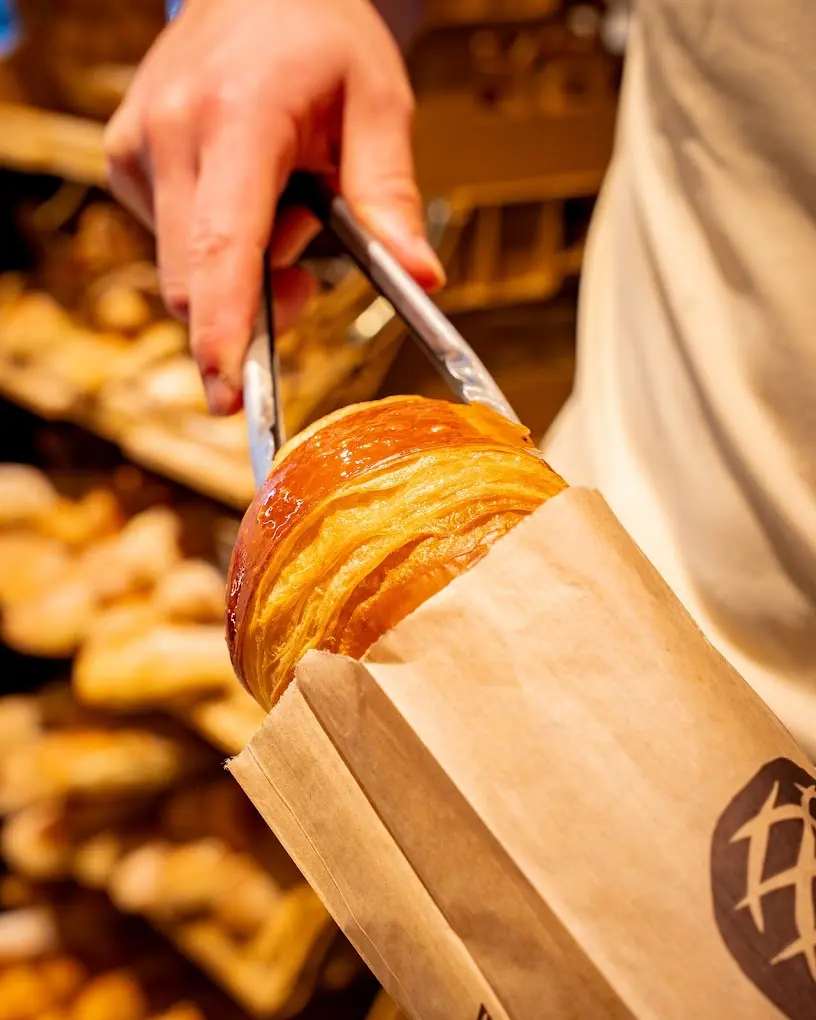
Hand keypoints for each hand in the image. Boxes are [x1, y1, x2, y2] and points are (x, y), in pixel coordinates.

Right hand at [105, 0, 443, 413]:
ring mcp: (136, 147)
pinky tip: (244, 193)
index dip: (225, 328)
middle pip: (193, 281)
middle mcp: (171, 133)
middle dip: (252, 308)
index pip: (223, 245)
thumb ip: (391, 196)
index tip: (229, 391)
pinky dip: (214, 247)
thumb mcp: (378, 102)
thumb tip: (421, 279)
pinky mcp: (123, 160)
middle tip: (308, 273)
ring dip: (239, 272)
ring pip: (181, 271)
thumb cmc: (320, 36)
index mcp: (239, 117)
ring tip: (281, 202)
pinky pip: (168, 245)